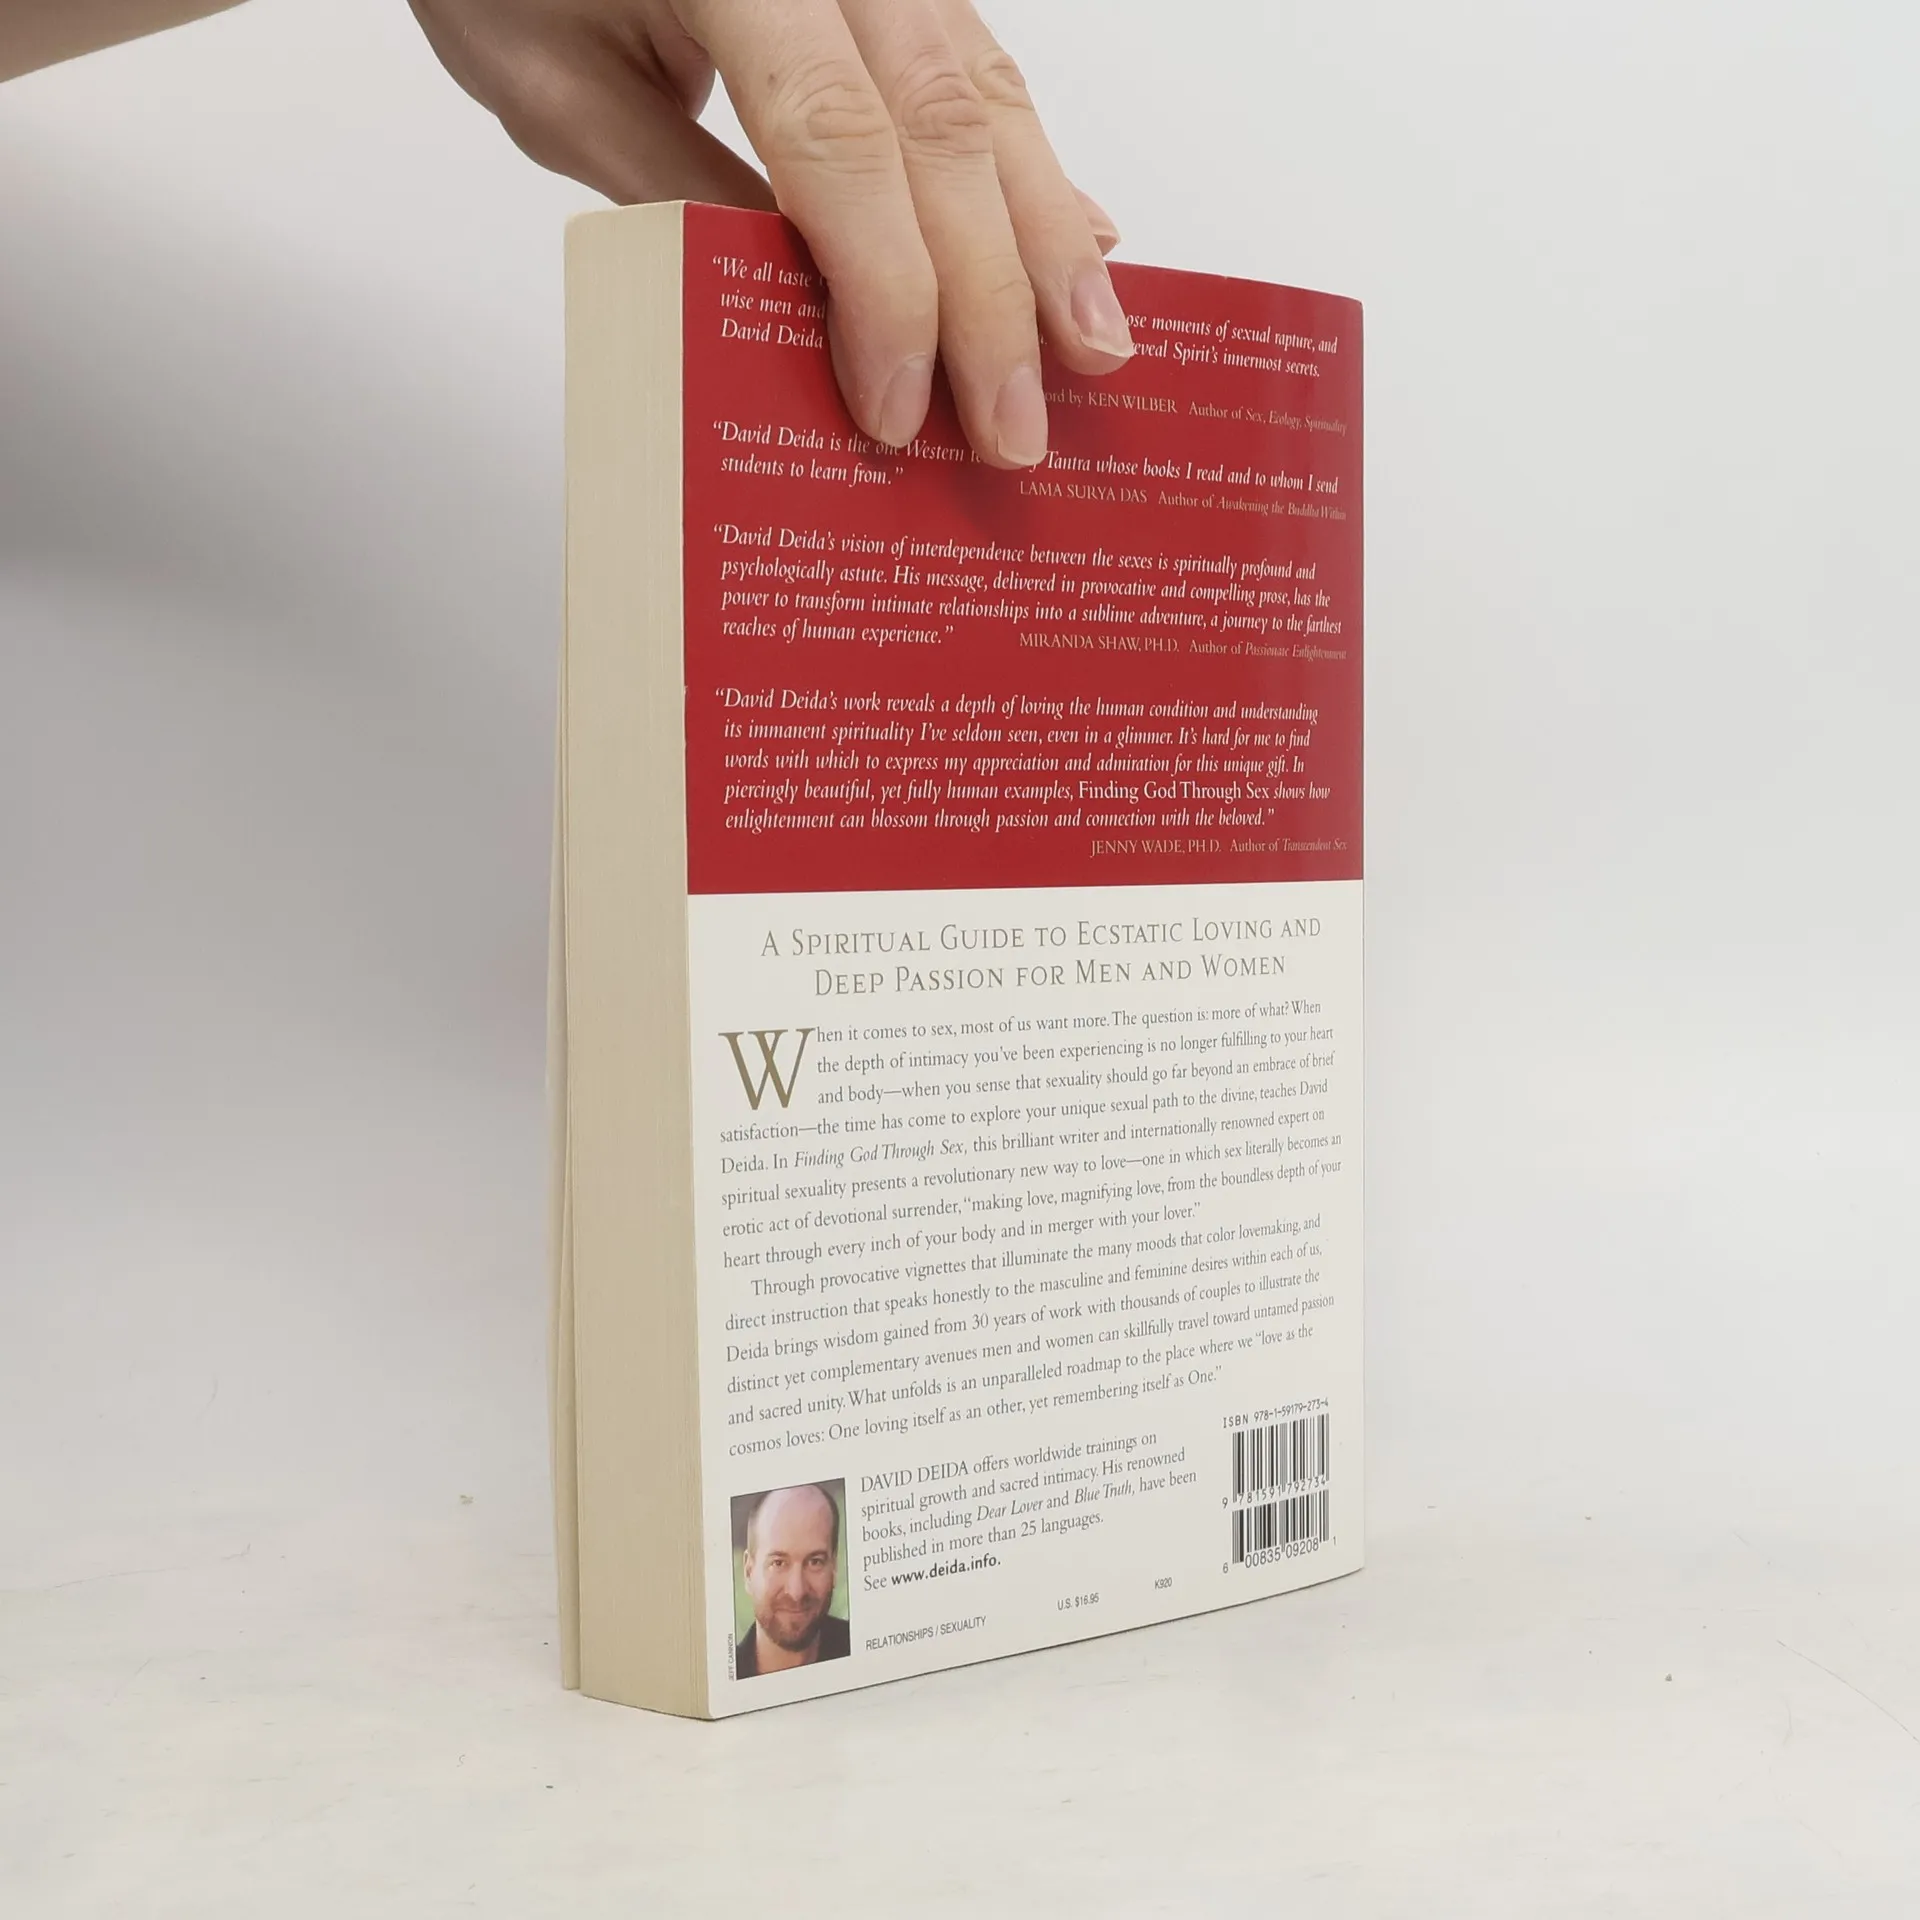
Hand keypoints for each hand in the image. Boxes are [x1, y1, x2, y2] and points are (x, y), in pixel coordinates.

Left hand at [407, 0, 1129, 467]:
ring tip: (1091, 353)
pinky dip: (1033, 175)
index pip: (838, 140)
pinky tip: (1083, 244)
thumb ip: (677, 194)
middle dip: (992, 297)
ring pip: (990, 97)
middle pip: (944, 128)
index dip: (886, 288)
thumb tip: (804, 326)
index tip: (897, 410)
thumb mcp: (559, 88)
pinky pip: (985, 72)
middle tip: (1013, 428)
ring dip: (1049, 238)